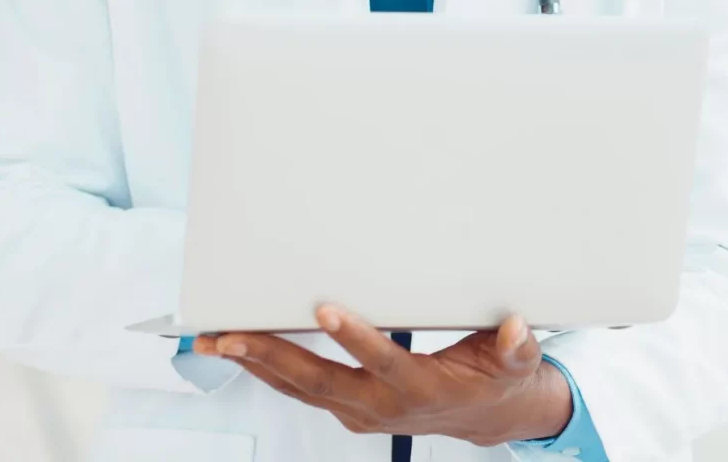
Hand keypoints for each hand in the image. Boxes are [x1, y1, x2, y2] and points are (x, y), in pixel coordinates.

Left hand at [193, 307, 572, 446]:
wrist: (488, 418)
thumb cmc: (496, 381)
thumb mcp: (514, 364)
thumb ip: (515, 348)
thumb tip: (516, 329)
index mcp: (418, 388)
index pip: (382, 362)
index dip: (355, 338)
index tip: (325, 308)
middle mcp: (380, 405)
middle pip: (318, 381)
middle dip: (270, 356)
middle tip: (228, 334)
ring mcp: (358, 410)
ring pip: (298, 388)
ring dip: (254, 363)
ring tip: (211, 340)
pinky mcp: (348, 406)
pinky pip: (299, 389)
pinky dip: (267, 370)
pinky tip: (241, 350)